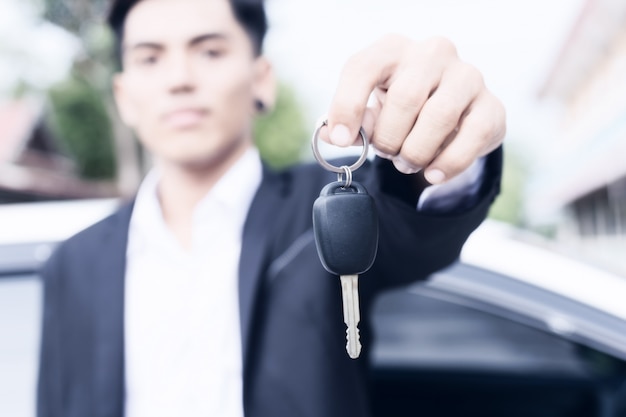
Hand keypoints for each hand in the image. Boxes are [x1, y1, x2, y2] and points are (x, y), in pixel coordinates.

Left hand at [322, 34, 505, 183]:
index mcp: (393, 49)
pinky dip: (447, 164)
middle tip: (388, 154)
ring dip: (416, 152)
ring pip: (438, 117)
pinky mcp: (491, 106)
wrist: (450, 113)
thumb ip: (354, 121)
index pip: (362, 68)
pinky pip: (471, 138)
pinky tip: (433, 174)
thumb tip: (333, 134)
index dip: (346, 106)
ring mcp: (467, 76)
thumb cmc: (400, 109)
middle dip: (389, 138)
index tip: (341, 139)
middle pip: (404, 98)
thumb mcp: (371, 110)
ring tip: (409, 162)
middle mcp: (432, 53)